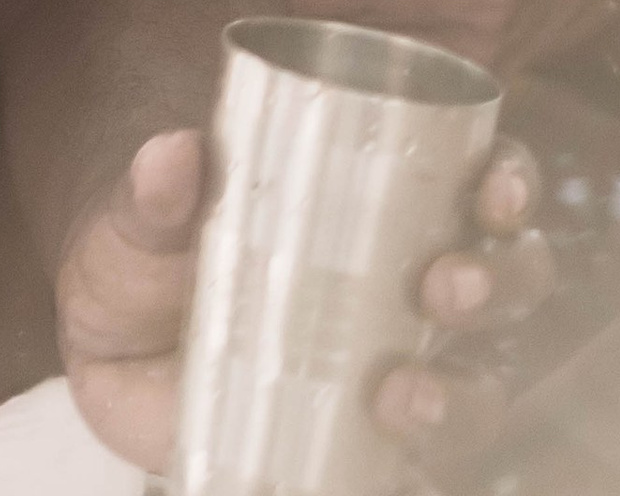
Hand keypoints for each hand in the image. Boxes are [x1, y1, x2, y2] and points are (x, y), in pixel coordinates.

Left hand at [57, 124, 552, 477]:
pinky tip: (397, 478)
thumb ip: (154, 195)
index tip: (495, 195)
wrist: (107, 348)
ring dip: (462, 392)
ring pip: (482, 383)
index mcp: (393, 200)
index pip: (489, 179)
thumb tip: (170, 156)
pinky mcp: (357, 454)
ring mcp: (395, 372)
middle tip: (445, 288)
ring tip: (401, 397)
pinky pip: (417, 476)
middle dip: (498, 283)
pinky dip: (418, 480)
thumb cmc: (144, 257)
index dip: (512, 184)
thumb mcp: (141, 218)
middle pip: (510, 278)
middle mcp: (415, 283)